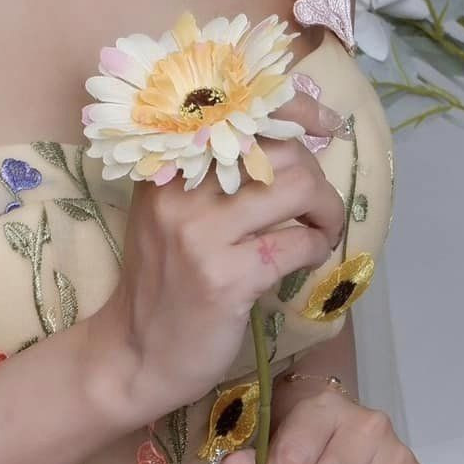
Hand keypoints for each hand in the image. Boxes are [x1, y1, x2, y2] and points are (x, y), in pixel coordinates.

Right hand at [88, 90, 347, 426]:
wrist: (136, 354)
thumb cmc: (163, 280)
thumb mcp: (170, 213)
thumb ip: (213, 175)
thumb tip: (292, 138)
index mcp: (164, 165)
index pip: (238, 110)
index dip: (295, 110)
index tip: (325, 126)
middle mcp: (178, 191)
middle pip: (279, 149)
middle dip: (316, 176)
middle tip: (316, 206)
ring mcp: (200, 235)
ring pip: (298, 187)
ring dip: (327, 209)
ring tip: (321, 230)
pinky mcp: (225, 279)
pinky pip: (297, 242)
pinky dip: (317, 246)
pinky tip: (308, 257)